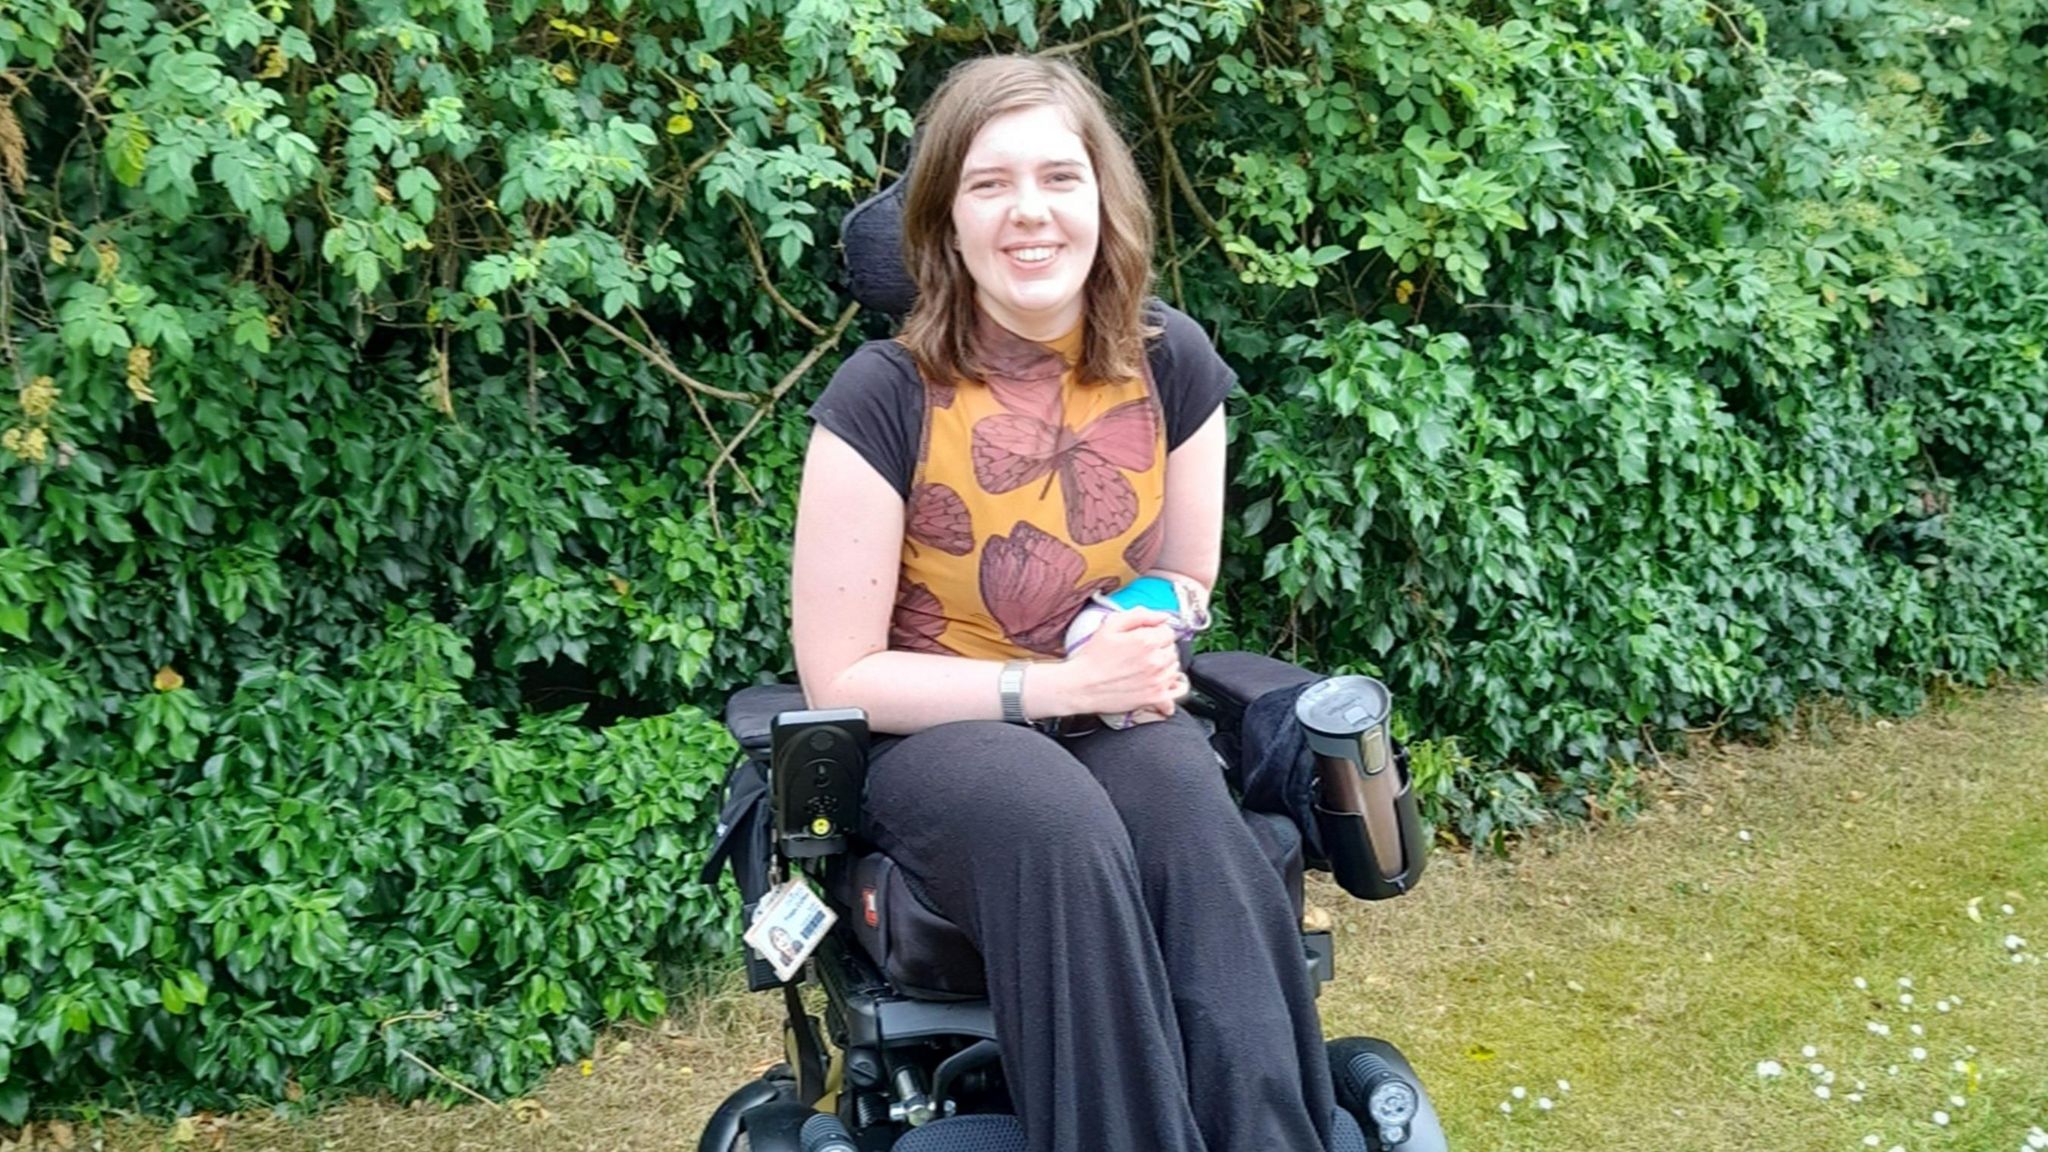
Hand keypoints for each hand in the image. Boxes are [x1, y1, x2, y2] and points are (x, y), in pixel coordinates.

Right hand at [1048, 608, 1186, 718]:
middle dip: (1160, 649)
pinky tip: (1163, 680)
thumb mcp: (1111, 626)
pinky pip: (1180, 689)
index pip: (1169, 631)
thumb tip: (1163, 616)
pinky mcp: (1156, 697)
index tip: (1146, 638)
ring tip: (1145, 667)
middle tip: (1141, 654)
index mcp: (1147, 641)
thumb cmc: (1093, 657)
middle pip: (1172, 649)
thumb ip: (1140, 615)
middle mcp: (1156, 661)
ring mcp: (1158, 680)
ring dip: (1165, 665)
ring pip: (1175, 667)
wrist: (1082, 686)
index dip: (1156, 633)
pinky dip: (1176, 684)